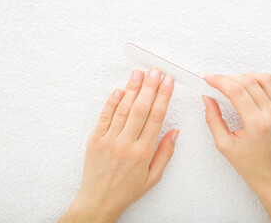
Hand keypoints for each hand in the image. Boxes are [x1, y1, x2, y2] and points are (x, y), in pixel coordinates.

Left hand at [60, 67, 178, 222]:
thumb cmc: (127, 189)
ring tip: (139, 72)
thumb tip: (175, 131)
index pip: (156, 117)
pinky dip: (112, 101)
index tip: (168, 82)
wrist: (99, 200)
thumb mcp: (153, 176)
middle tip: (156, 70)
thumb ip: (165, 152)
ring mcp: (109, 140)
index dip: (163, 96)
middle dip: (150, 86)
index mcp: (143, 152)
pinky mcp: (95, 139)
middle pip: (141, 108)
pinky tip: (120, 89)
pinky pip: (104, 116)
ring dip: (132, 88)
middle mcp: (126, 143)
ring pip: (123, 109)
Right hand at [202, 73, 270, 222]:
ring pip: (265, 79)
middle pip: (249, 82)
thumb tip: (207, 98)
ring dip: (246, 77)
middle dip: (228, 78)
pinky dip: (265, 80)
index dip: (220, 81)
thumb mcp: (223, 144)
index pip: (237, 91)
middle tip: (215, 81)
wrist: (269, 172)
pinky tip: (253, 86)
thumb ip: (213, 118)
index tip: (208, 78)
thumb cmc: (248, 162)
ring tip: (234, 84)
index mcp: (256, 124)